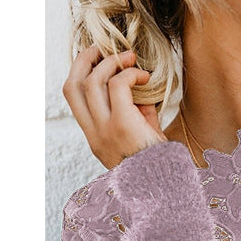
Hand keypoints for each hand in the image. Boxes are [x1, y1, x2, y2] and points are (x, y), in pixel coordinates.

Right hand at [62, 44, 167, 169]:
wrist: (167, 191)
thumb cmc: (161, 166)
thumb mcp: (144, 139)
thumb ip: (139, 115)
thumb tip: (140, 90)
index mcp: (95, 139)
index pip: (73, 98)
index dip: (80, 72)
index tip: (96, 61)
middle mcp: (94, 135)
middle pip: (73, 85)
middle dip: (86, 60)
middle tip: (105, 49)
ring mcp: (105, 131)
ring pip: (93, 82)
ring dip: (112, 63)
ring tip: (131, 59)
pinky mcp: (122, 126)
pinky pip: (118, 86)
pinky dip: (130, 75)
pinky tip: (146, 78)